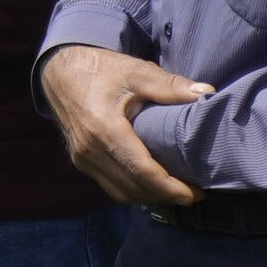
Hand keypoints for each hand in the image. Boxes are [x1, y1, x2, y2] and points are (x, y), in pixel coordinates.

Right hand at [39, 45, 212, 210]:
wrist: (58, 70)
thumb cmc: (100, 68)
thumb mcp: (135, 71)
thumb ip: (170, 85)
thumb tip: (208, 93)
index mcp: (103, 128)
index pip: (141, 170)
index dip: (170, 187)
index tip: (196, 193)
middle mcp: (89, 149)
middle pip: (133, 188)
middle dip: (166, 196)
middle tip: (195, 193)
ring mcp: (82, 158)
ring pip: (121, 193)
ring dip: (150, 198)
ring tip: (177, 192)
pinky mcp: (80, 161)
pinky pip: (110, 186)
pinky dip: (133, 191)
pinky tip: (151, 185)